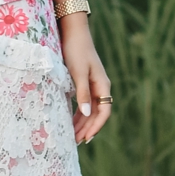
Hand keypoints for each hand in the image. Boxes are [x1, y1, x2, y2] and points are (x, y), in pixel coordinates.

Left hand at [62, 17, 112, 144]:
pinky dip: (78, 114)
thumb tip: (85, 115)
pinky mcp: (84, 83)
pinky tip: (70, 121)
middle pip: (97, 114)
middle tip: (76, 142)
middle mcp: (100, 88)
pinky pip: (84, 104)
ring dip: (82, 123)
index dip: (96, 126)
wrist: (73, 33)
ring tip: (72, 136)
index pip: (104, 112)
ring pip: (90, 110)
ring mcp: (93, 86)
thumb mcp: (78, 73)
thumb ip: (82, 94)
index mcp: (103, 85)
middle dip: (88, 128)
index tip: (86, 138)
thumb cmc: (76, 52)